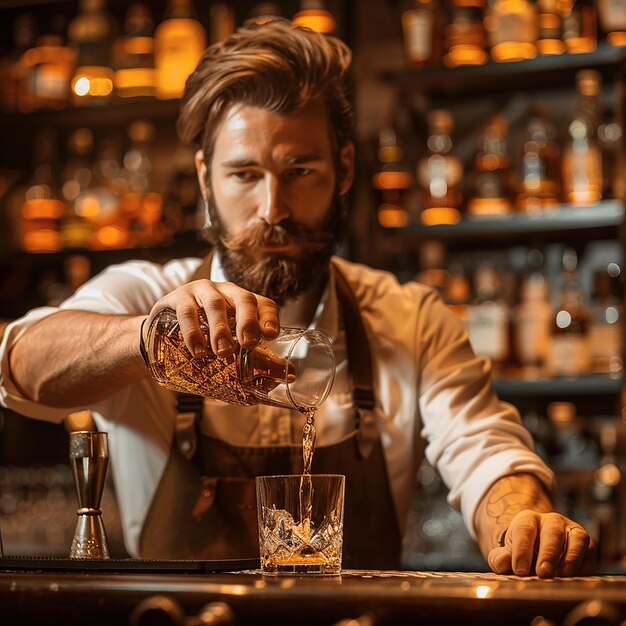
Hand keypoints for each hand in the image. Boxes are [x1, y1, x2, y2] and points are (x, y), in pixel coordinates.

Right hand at [146, 280, 279, 357]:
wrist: (159, 333)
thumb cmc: (204, 340)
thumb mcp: (229, 346)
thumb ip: (255, 359)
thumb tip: (288, 376)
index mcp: (243, 302)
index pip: (263, 303)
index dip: (269, 317)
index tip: (271, 336)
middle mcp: (225, 292)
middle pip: (243, 298)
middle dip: (248, 321)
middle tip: (248, 344)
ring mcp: (200, 292)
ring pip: (215, 304)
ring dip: (220, 329)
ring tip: (222, 352)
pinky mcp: (177, 298)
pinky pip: (187, 311)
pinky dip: (193, 332)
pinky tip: (197, 350)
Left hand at [487, 510, 596, 577]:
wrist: (539, 547)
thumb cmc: (522, 552)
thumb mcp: (507, 553)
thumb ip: (500, 558)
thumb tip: (501, 563)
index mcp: (527, 520)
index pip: (524, 529)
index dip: (522, 550)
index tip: (519, 570)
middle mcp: (551, 521)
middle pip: (552, 532)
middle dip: (548, 553)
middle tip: (543, 574)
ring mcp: (571, 530)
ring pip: (576, 537)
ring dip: (571, 558)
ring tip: (562, 575)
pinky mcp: (587, 543)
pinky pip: (590, 551)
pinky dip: (584, 565)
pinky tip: (575, 578)